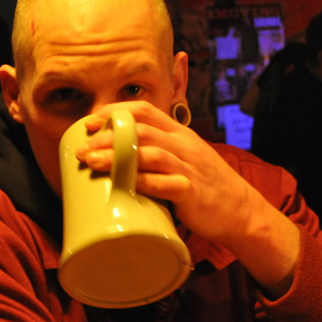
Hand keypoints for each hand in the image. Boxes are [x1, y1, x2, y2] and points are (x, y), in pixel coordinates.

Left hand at [77, 102, 299, 296]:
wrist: (240, 210)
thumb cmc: (204, 184)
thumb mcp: (183, 158)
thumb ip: (156, 151)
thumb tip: (114, 152)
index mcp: (179, 134)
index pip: (144, 111)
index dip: (114, 112)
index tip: (89, 121)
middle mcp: (183, 145)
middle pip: (141, 131)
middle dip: (107, 136)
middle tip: (81, 147)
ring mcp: (188, 168)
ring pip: (149, 154)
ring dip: (116, 157)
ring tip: (91, 162)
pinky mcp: (191, 192)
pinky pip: (164, 184)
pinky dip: (141, 182)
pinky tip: (122, 184)